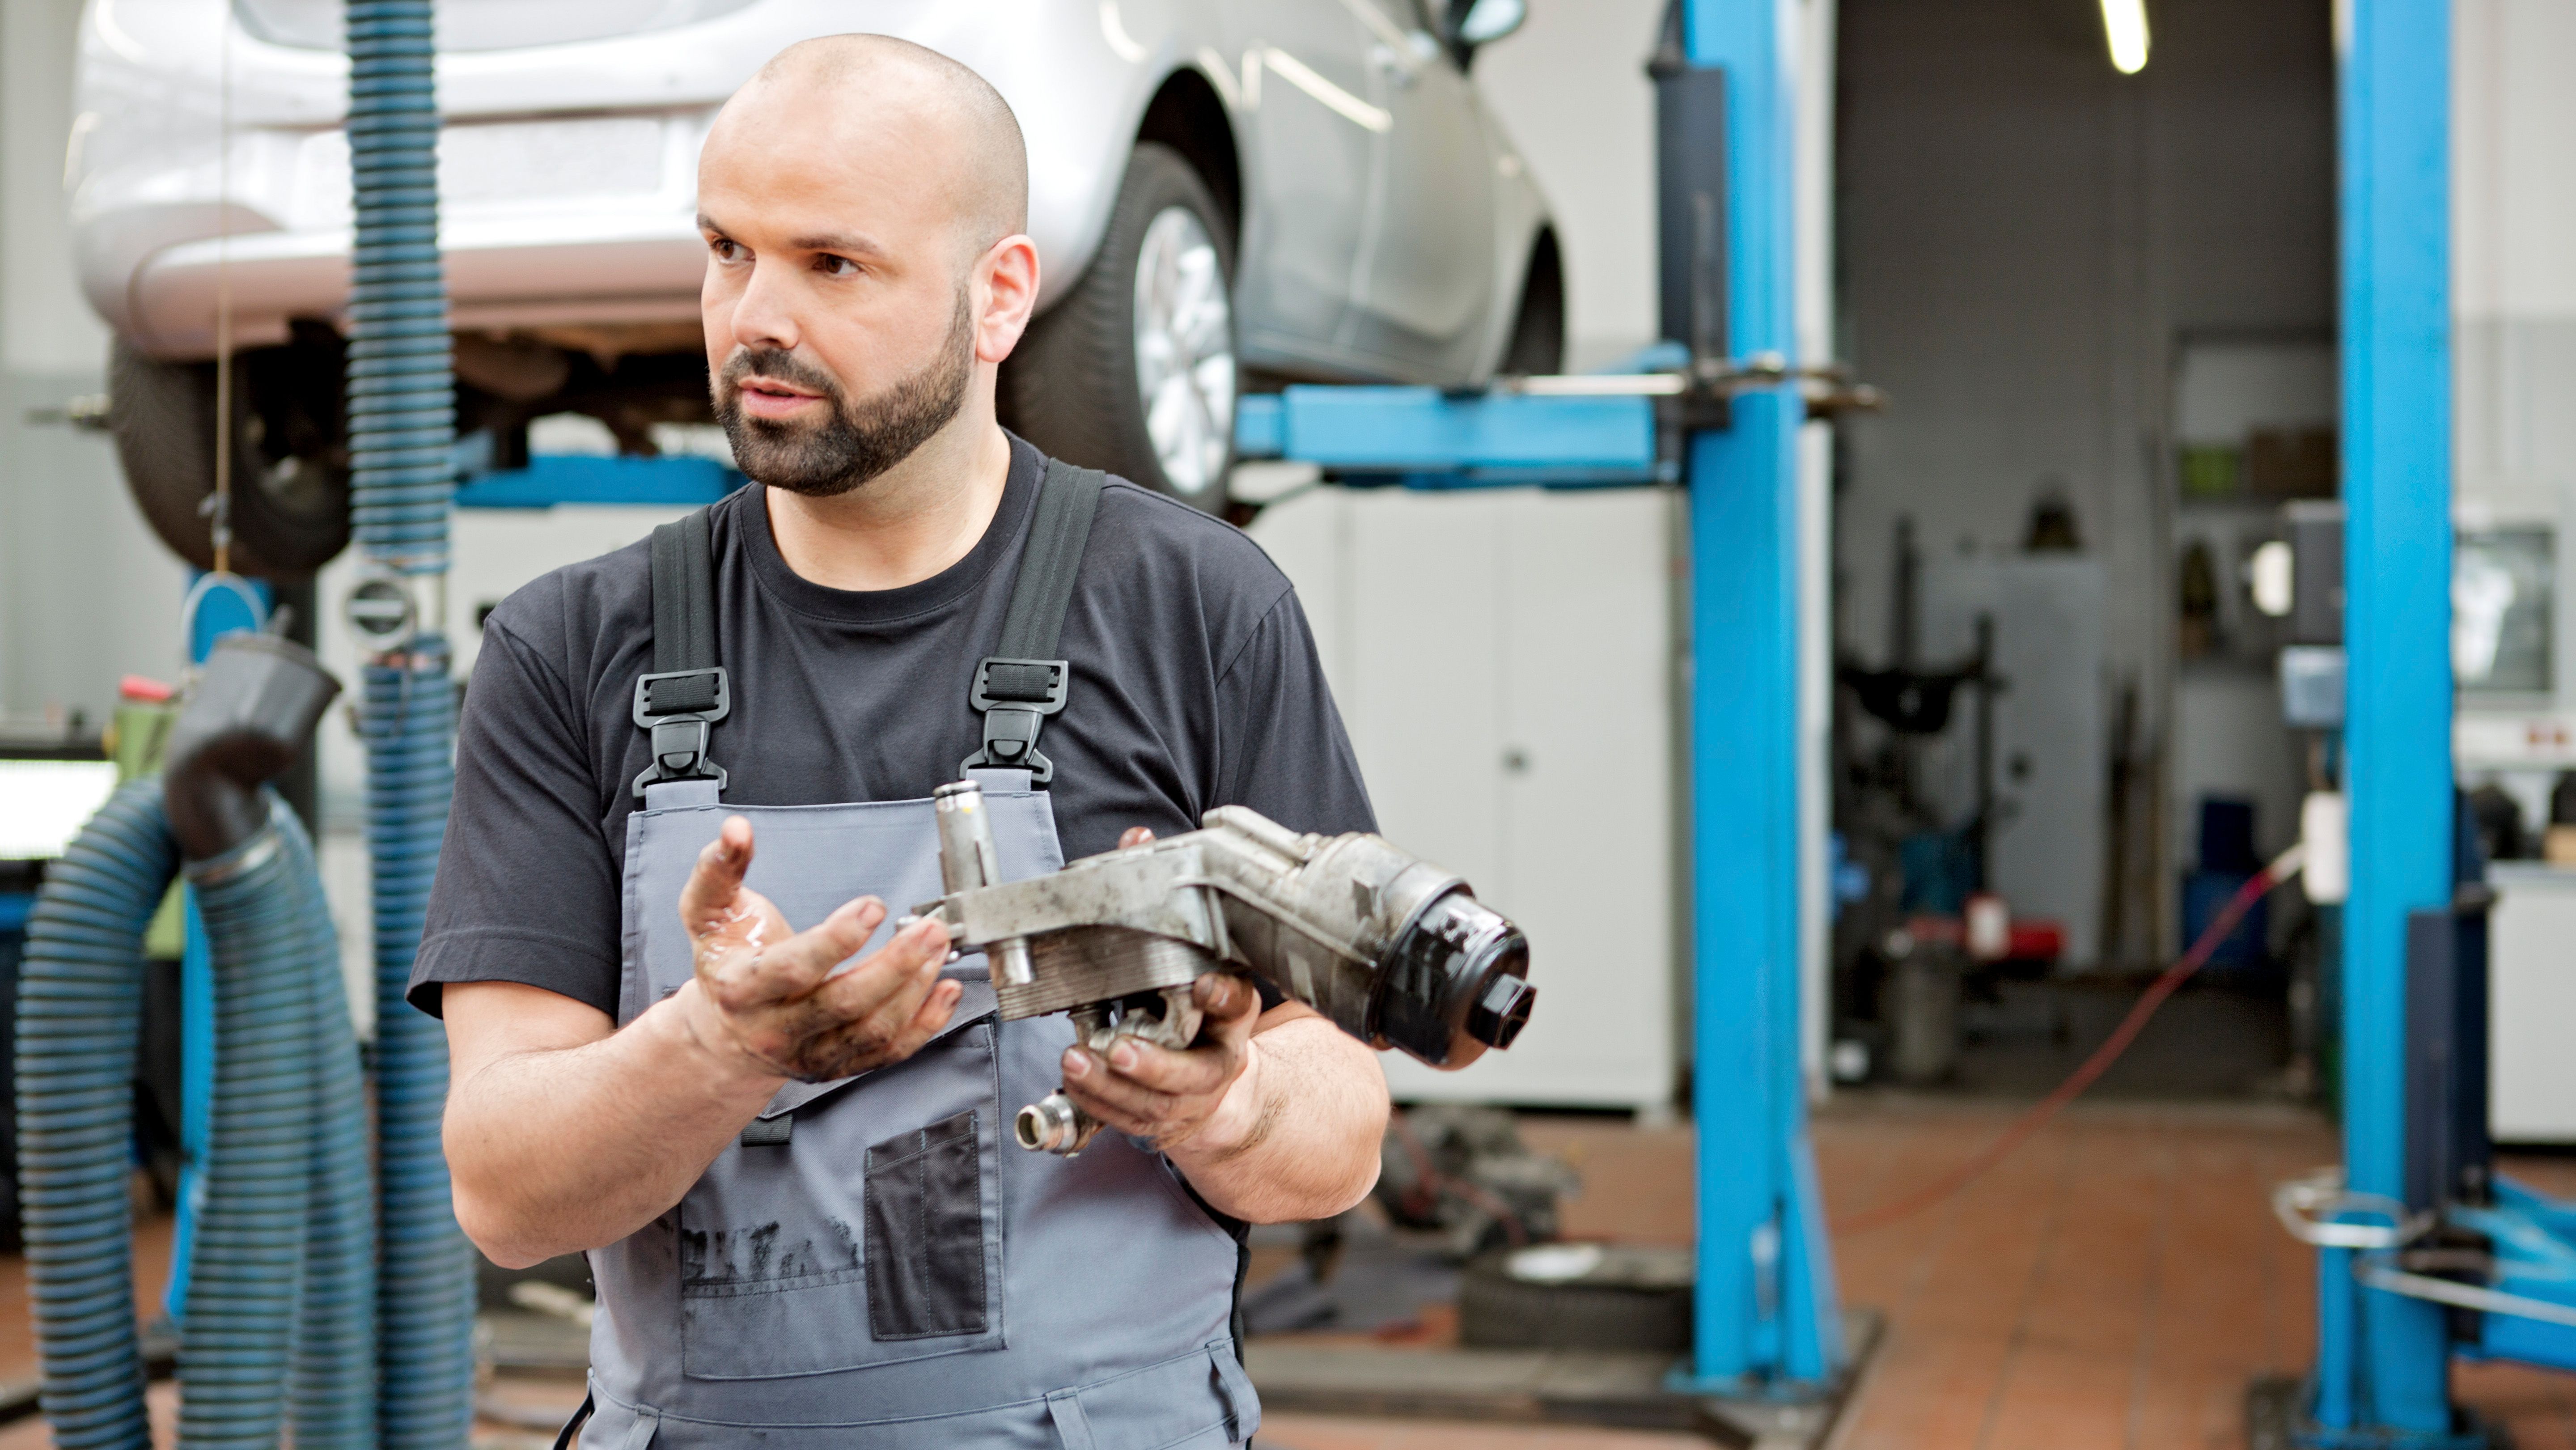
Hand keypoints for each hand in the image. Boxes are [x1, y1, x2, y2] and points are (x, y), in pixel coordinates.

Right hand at [676, 815, 960, 1082]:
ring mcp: (811, 1054)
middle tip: (929, 928)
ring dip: (915, 988)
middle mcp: (776, 1029)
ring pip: (873, 1030)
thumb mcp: (709, 913)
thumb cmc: (727, 963)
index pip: (795, 969)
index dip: (839, 939)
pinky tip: (944, 988)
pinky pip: (889, 1052)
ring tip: (937, 946)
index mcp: (742, 989)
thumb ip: (720, 868)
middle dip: (895, 964)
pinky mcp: (840, 1066)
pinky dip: (925, 1023)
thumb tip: (736, 830)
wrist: (725, 1030)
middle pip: (845, 1003)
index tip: (874, 906)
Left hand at [1058, 826, 1269, 1155]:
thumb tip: (1137, 840)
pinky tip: (1075, 1079)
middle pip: (1194, 1072)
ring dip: (1113, 1086)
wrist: (1213, 1079)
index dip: (1222, 994)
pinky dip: (1099, 1102)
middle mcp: (1215, 1060)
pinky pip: (1128, 1119)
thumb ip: (1163, 900)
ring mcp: (1187, 1097)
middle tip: (1122, 1048)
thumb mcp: (1190, 953)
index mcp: (1231, 1016)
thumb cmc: (1194, 1006)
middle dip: (1156, 1063)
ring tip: (1078, 1060)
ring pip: (1155, 1104)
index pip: (1236, 1004)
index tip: (1203, 982)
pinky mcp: (1159, 1119)